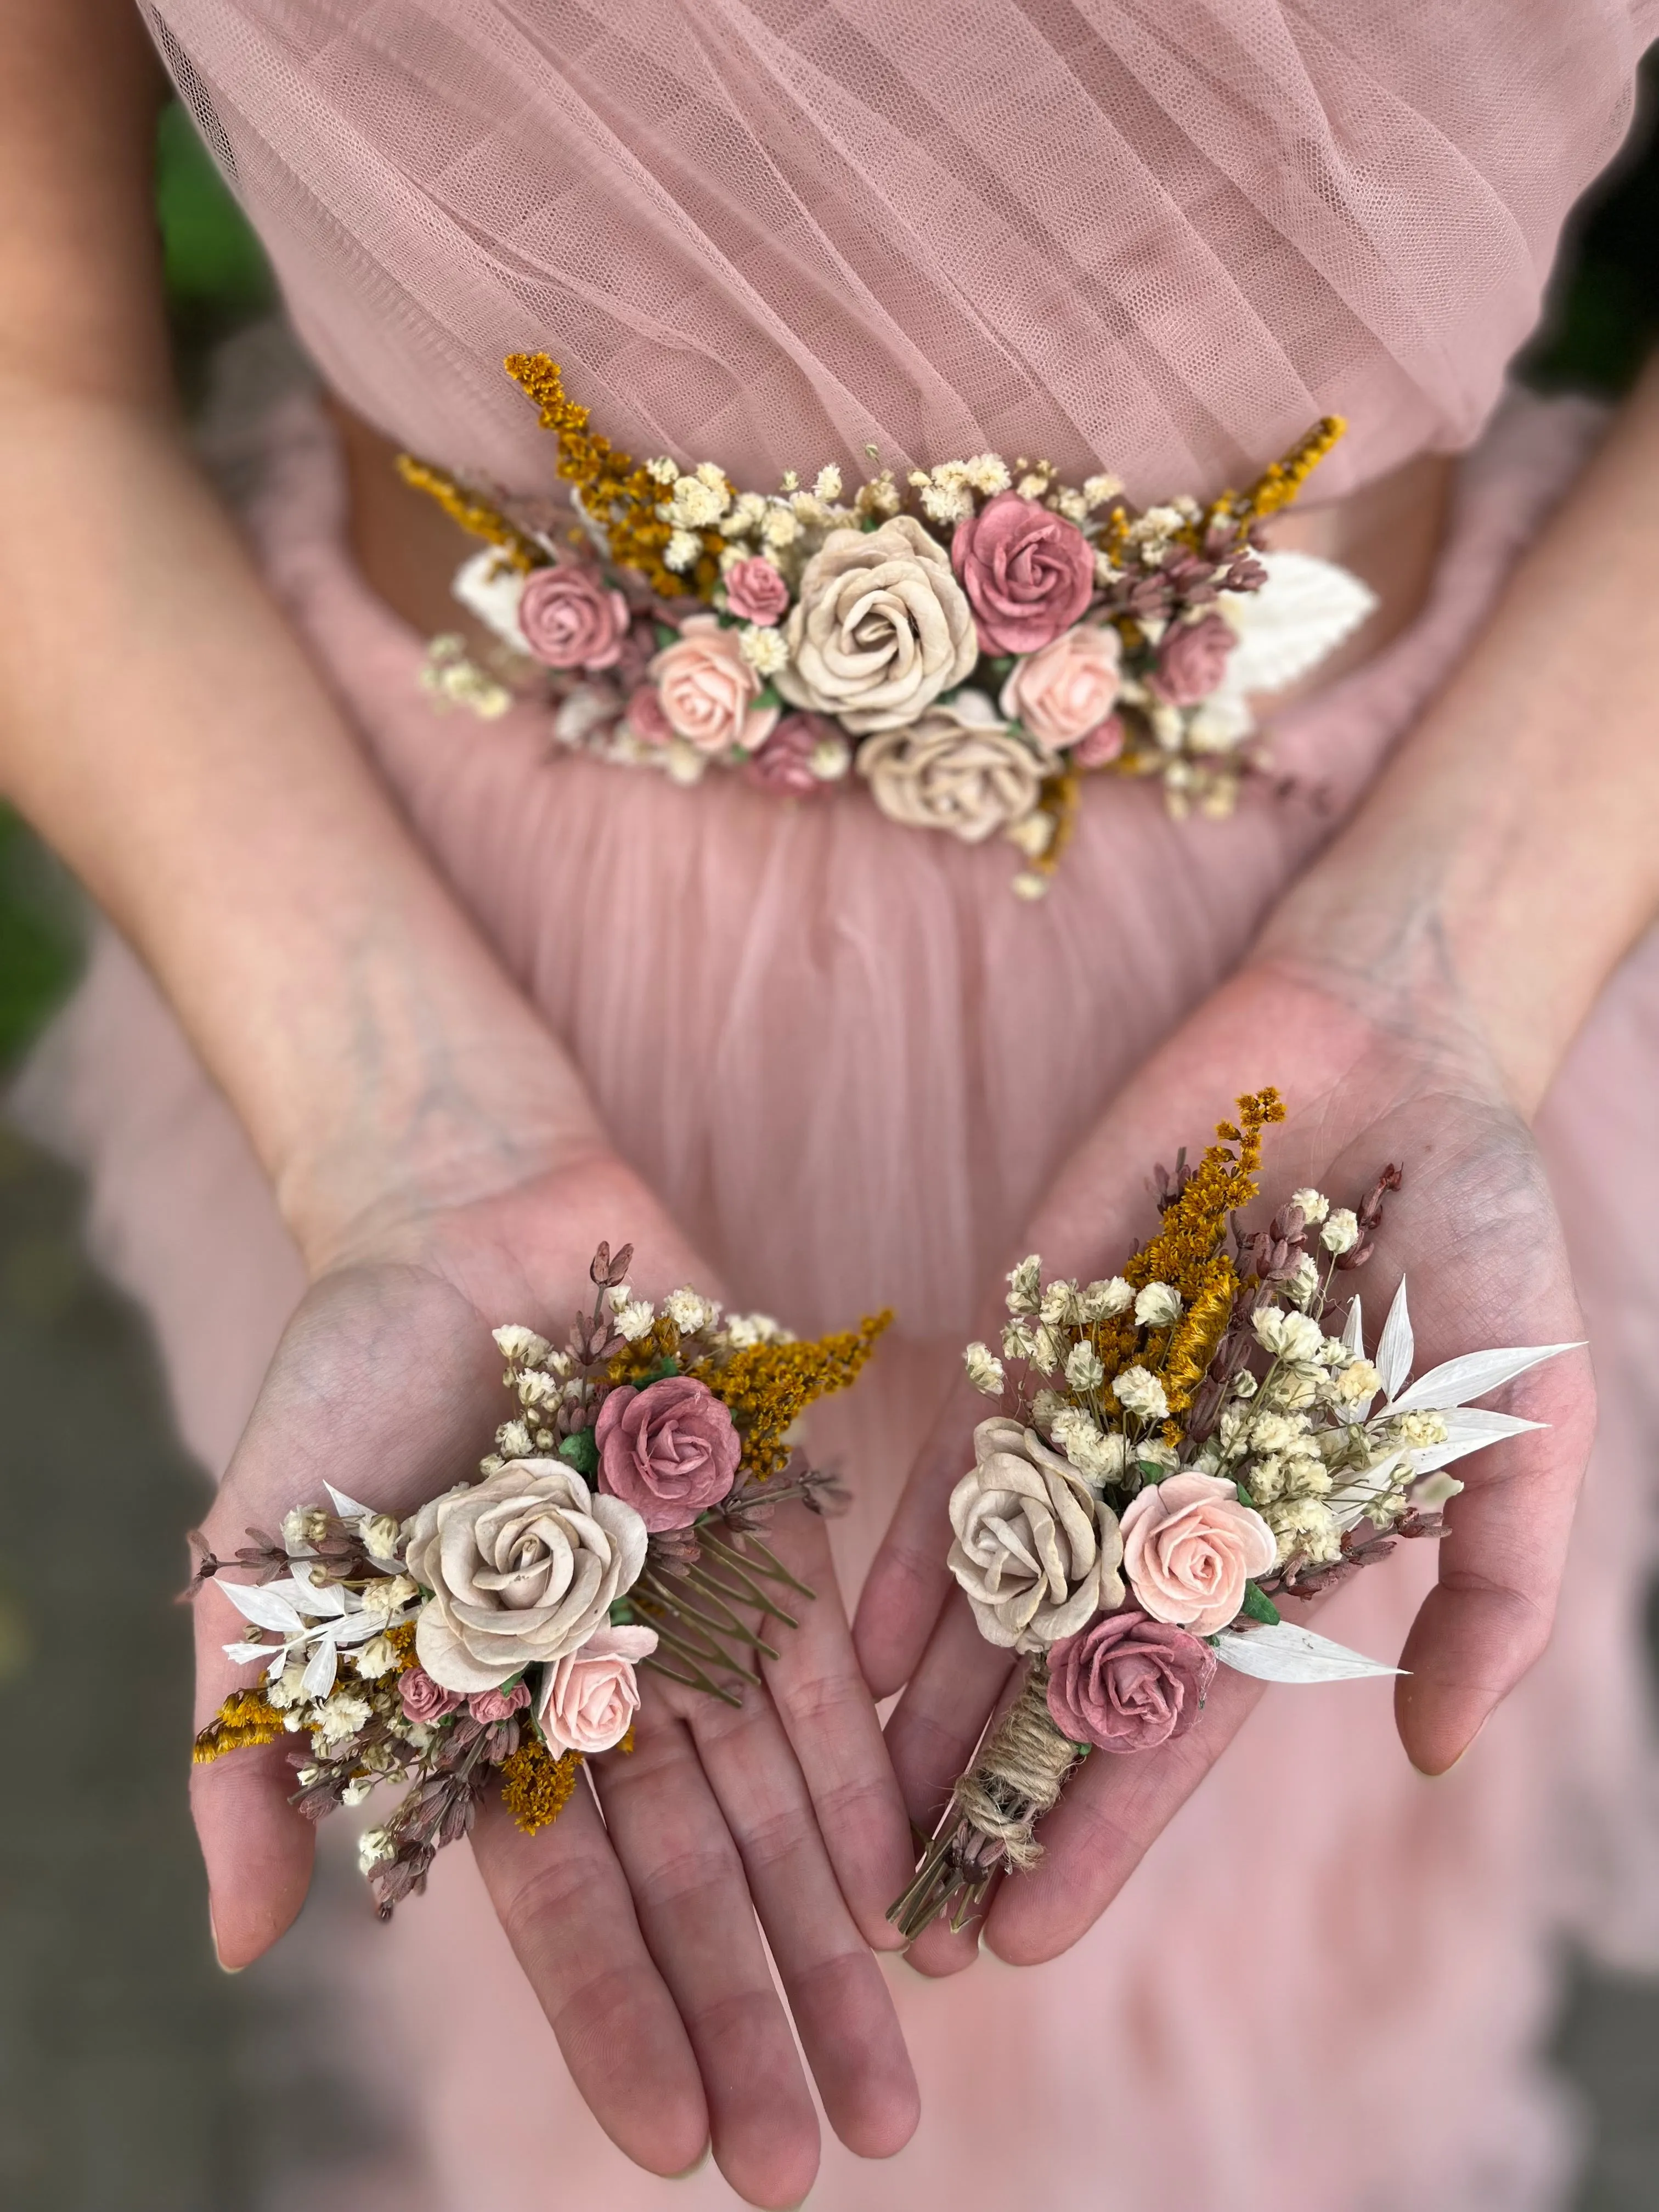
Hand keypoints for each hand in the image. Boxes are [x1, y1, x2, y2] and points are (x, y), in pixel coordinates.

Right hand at [191, 1149, 918, 2205]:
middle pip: (695, 1886)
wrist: (458, 1227)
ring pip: (776, 1813)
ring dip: (833, 1946)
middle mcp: (609, 1700)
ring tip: (892, 2085)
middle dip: (755, 2020)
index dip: (623, 2022)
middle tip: (823, 2162)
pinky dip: (866, 1788)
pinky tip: (908, 1900)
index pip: (566, 1911)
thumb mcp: (264, 1575)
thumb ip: (256, 1753)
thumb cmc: (341, 1397)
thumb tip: (242, 1950)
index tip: (679, 2146)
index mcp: (492, 1731)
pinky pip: (826, 1686)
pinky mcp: (772, 1541)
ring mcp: (696, 1626)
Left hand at [855, 952, 1593, 1974]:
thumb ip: (1493, 1583)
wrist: (1386, 1044)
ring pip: (993, 1595)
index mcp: (1277, 1548)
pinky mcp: (1037, 1335)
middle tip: (902, 1927)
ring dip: (923, 1707)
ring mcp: (1094, 1425)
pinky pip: (960, 1463)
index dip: (1102, 1827)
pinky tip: (851, 1648)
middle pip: (1062, 1682)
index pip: (1177, 1723)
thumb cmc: (1479, 1233)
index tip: (1024, 1932)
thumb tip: (1436, 1750)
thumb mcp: (1526, 1419)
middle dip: (987, 1798)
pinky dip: (907, 1553)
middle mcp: (1170, 1507)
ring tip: (848, 1819)